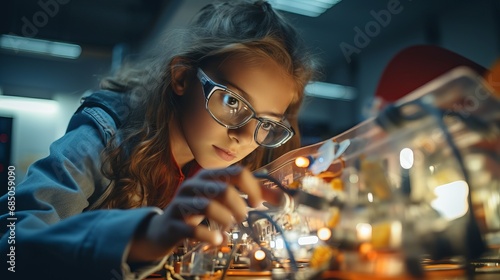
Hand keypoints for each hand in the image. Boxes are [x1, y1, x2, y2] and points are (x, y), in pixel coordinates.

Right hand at [127, 165, 281, 262]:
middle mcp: (194, 185)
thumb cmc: (199, 211)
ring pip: (207, 206)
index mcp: (209, 176)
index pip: (237, 172)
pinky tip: (218, 240)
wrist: (165, 229)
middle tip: (242, 218)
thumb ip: (251, 196)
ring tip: (229, 227)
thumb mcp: (223, 199)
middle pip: (223, 189)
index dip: (252, 188)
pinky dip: (210, 236)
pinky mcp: (174, 223)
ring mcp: (181, 203)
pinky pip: (193, 229)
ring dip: (225, 219)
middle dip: (239, 207)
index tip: (257, 203)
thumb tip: (282, 198)